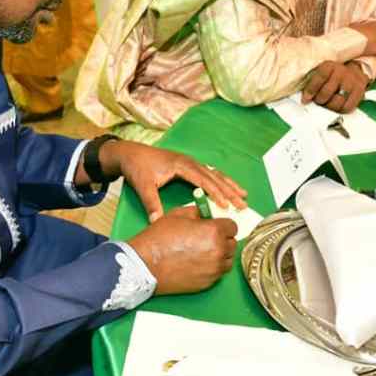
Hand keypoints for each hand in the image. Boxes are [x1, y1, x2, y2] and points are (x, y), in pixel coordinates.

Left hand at [103, 141, 247, 222]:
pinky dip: (222, 180)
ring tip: (244, 195)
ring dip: (230, 185)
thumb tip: (157, 222)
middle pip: (214, 177)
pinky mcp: (189, 165)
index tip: (226, 205)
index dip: (216, 193)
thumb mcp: (143, 185)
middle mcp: (189, 162)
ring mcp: (190, 162)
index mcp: (181, 165)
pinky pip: (210, 173)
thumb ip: (151, 203)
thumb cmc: (137, 168)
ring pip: (215, 174)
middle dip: (230, 191)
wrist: (130, 153)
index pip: (204, 180)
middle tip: (243, 204)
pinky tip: (229, 187)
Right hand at [128, 206, 237, 294]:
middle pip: (232, 244)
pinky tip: (197, 262)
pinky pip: (217, 273)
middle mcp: (218, 251)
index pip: (233, 227)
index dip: (224, 225)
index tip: (217, 226)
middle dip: (223, 239)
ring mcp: (213, 270)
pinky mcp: (207, 283)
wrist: (144, 265)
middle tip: (208, 238)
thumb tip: (207, 214)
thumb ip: (198, 212)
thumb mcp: (178, 215)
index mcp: (214, 231)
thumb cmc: (158, 239)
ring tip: (203, 251)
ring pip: (227, 260)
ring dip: (220, 254)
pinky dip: (212, 268)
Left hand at [301, 61, 368, 112]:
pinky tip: (336, 107)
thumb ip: (313, 81)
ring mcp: (352, 83)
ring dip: (329, 106)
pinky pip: (347, 107)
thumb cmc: (333, 74)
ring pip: (337, 102)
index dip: (311, 90)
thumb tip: (305, 97)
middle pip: (327, 92)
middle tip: (317, 101)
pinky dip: (340, 110)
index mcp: (330, 66)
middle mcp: (342, 73)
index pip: (319, 77)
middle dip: (319, 100)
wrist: (354, 71)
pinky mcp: (359, 92)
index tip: (305, 99)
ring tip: (327, 104)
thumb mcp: (322, 71)